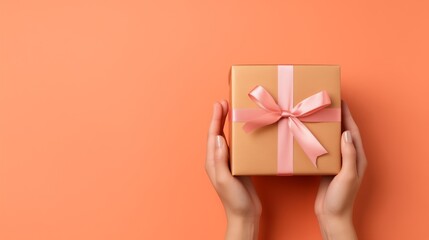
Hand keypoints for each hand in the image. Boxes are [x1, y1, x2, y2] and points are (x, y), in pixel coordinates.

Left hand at [205, 100, 260, 239]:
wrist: (244, 215)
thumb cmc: (234, 200)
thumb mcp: (225, 179)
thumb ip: (221, 159)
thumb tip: (218, 138)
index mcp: (213, 161)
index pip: (213, 136)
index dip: (215, 119)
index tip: (219, 104)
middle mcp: (219, 160)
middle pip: (218, 134)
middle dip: (220, 117)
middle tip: (225, 102)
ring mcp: (228, 163)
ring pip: (227, 139)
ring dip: (228, 125)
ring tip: (233, 111)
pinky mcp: (238, 166)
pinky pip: (237, 147)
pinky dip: (239, 136)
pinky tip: (244, 131)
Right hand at [315, 101, 367, 239]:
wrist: (331, 215)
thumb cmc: (341, 197)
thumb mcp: (347, 175)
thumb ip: (349, 154)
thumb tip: (346, 133)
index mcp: (357, 158)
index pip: (353, 131)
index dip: (348, 115)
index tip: (341, 101)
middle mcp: (349, 157)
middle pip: (344, 132)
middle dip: (338, 117)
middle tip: (327, 104)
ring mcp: (338, 162)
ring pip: (333, 138)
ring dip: (327, 126)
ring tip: (318, 114)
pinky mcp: (327, 167)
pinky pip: (324, 148)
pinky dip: (319, 138)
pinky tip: (311, 133)